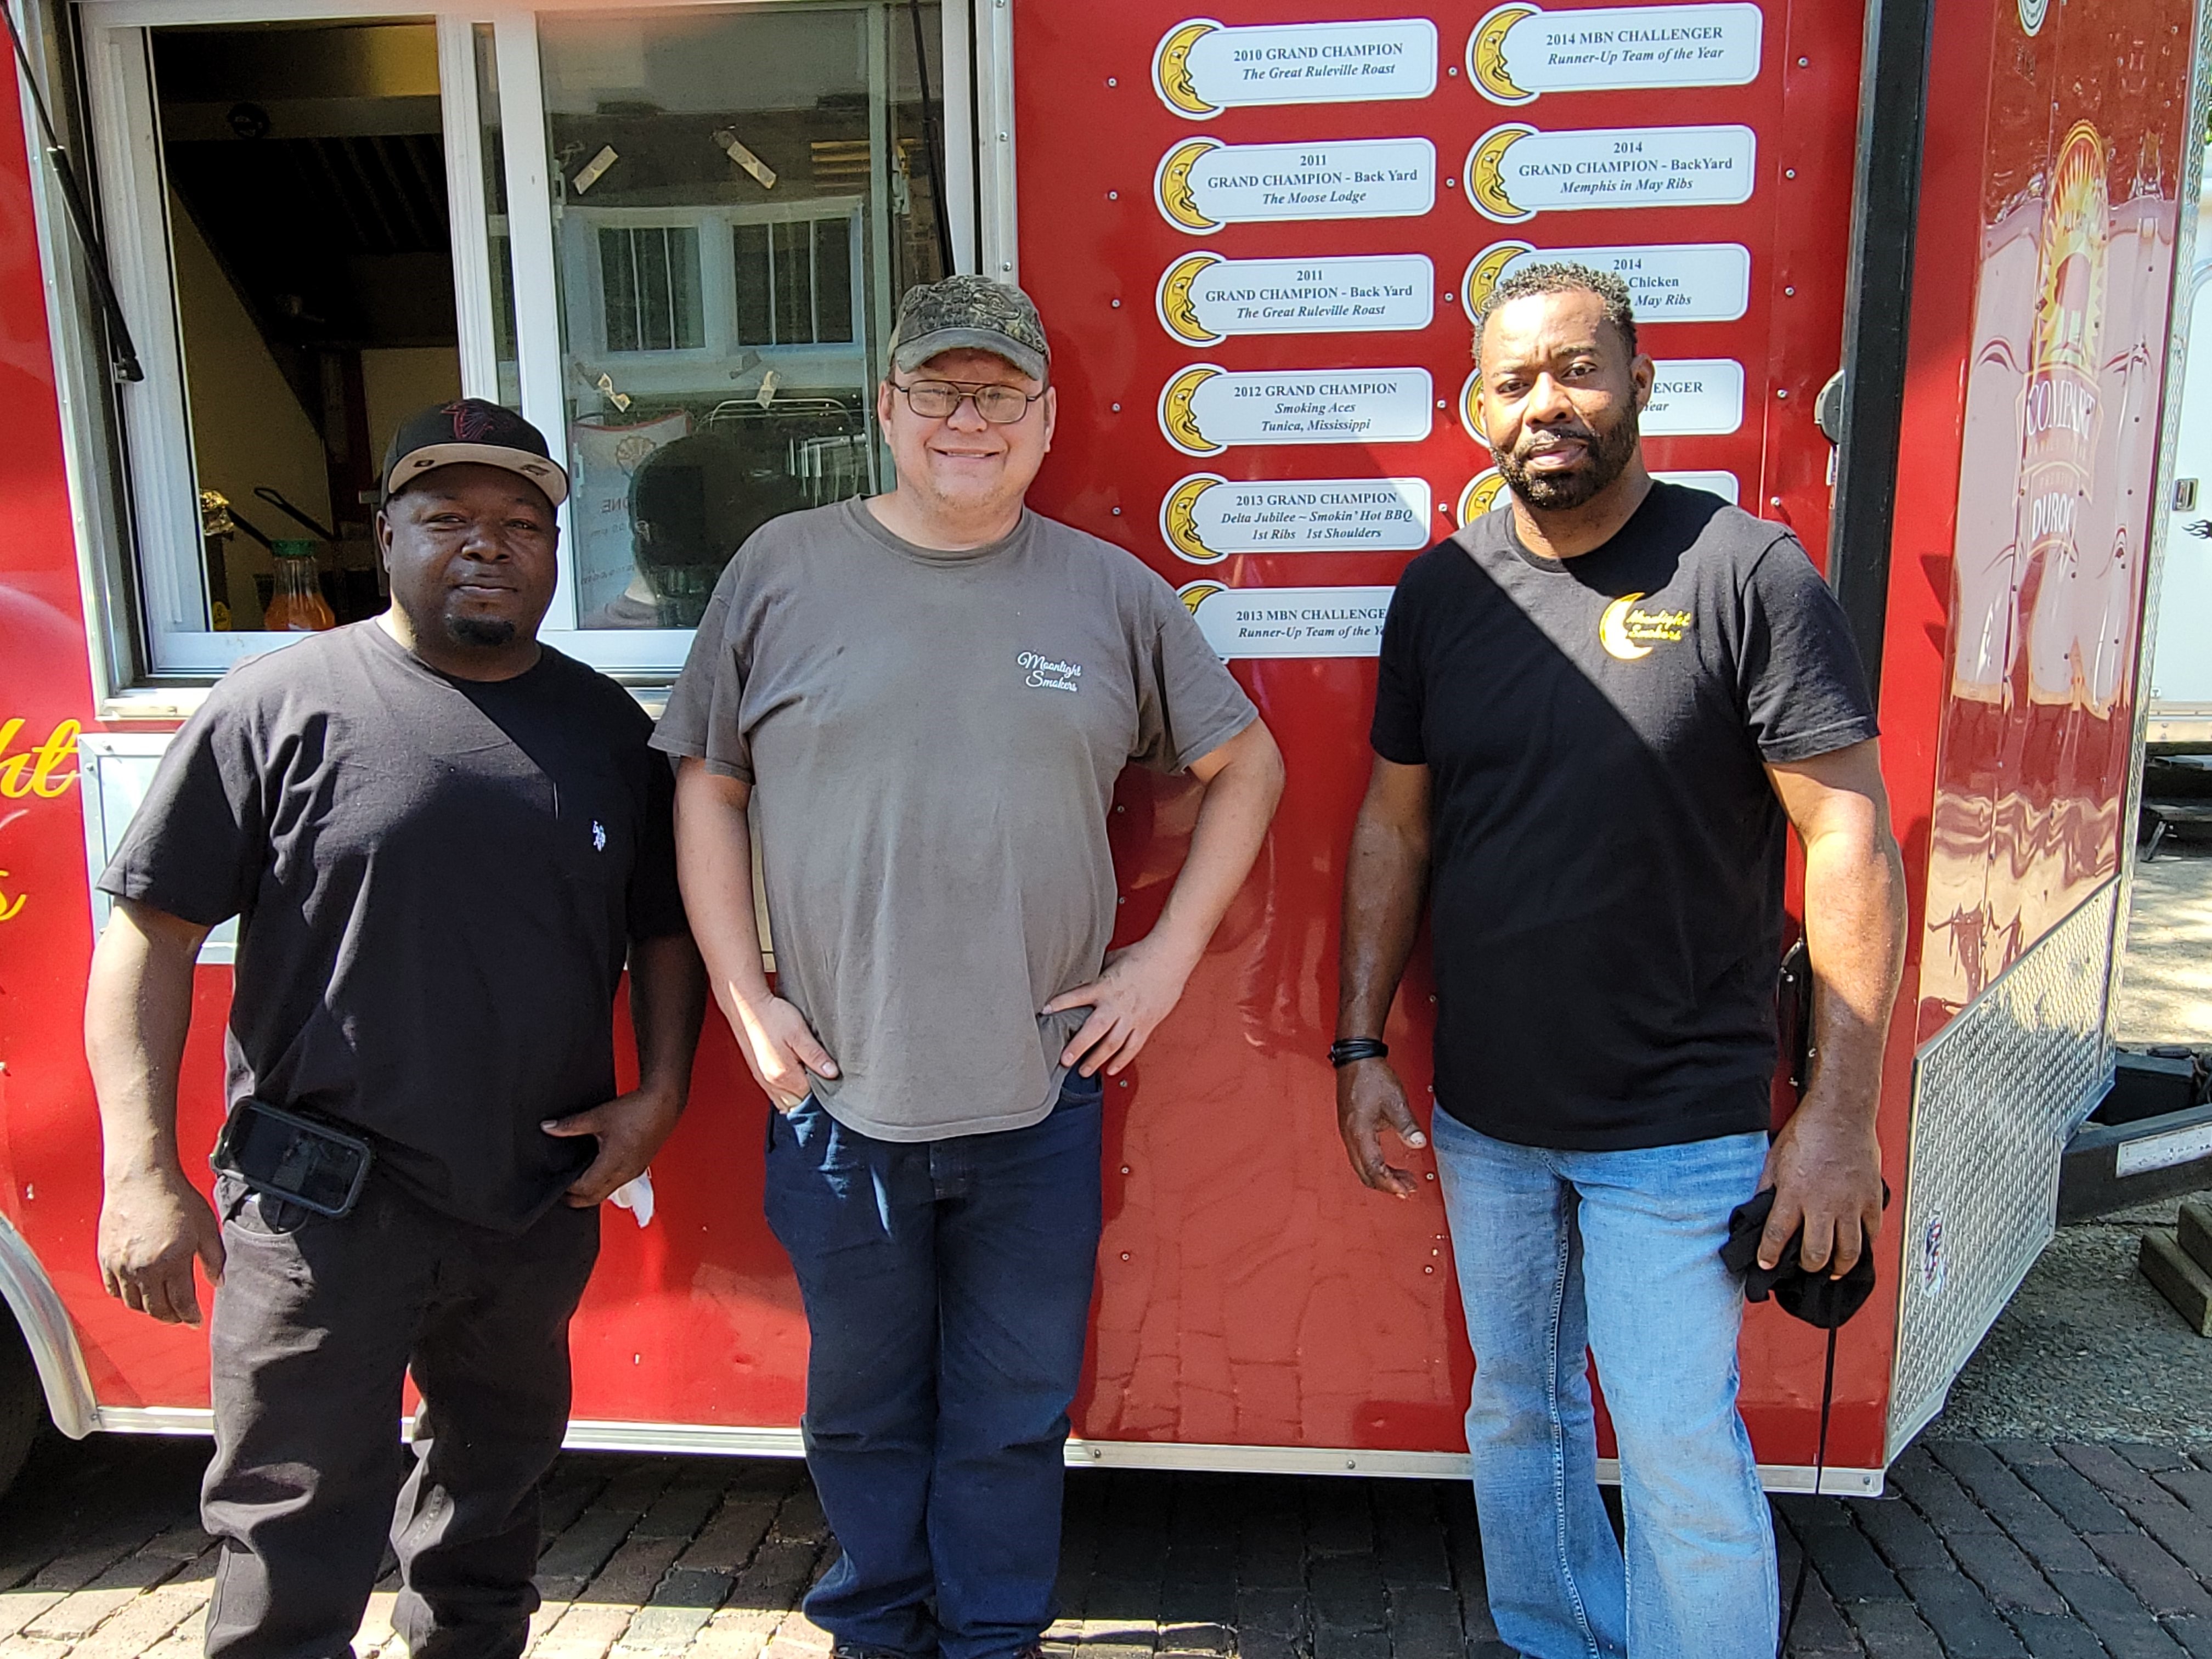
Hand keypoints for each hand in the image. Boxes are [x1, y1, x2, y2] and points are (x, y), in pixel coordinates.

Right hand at [98, 1166, 224, 1324]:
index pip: (181, 1303)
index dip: (190, 1316)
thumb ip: (214, 1258)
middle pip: (156, 1309)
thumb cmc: (176, 1198)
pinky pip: (113, 1290)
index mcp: (172, 1261)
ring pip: (133, 1303)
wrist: (141, 1179)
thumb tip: (220, 1282)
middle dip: (171, 1318)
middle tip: (180, 1318)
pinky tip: (138, 1294)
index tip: (195, 1322)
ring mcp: (122, 1265)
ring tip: (161, 1307)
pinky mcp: (105, 1259)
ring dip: (148, 1310)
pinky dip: (125, 1297)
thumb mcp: (206, 1227)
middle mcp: (144, 1268)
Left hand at [543, 1085, 687, 1206]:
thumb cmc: (638, 1111)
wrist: (664, 1104)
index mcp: (613, 1163)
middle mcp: (624, 1172)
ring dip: (592, 1192)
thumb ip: (571, 1124)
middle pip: (595, 1198)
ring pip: (607, 1193)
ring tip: (578, 1183)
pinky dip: (605, 1183)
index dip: (567, 1189)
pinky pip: (618, 1183)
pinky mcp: (639, 1167)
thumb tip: (549, 1127)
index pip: (584, 1189)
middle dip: (577, 1199)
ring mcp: (633, 1172)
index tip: (557, 1183)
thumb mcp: (598, 1116)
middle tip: (562, 1193)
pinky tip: (599, 1171)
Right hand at [731, 995, 837, 1111]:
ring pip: (785, 1102)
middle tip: (823, 1082)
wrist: (746, 1007)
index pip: (810, 1098)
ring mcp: (763, 1081)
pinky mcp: (758, 1075)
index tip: (832, 1081)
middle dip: (811, 1099)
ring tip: (810, 1081)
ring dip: (798, 1097)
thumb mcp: (800, 1033)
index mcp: (784, 1075)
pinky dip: (787, 1093)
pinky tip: (795, 1080)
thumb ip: (816, 1055)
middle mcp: (771, 1083)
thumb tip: (832, 1073)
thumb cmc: (772, 1016)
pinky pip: (775, 1095)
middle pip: (797, 1104)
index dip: (824, 1091)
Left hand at [1042, 936, 1198, 1077]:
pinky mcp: (1146, 1024)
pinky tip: (1111, 1069)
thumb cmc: (1142, 954)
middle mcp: (1117, 1004)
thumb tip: (1086, 976)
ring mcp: (1132, 1017)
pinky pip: (1133, 1046)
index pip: (1078, 996)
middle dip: (1078, 1047)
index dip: (1061, 1003)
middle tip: (1064, 1060)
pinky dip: (1122, 1060)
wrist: (1170, 957)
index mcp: (1106, 986)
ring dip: (1096, 1060)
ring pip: (1113, 1044)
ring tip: (1083, 1071)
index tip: (1045, 1011)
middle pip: (1094, 1030)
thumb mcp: (1113, 959)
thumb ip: (1099, 973)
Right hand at [1336, 1058, 1426, 1198]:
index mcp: (1360, 1133)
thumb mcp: (1395, 1101)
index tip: (1405, 1189)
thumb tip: (1418, 1144)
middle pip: (1365, 1174)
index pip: (1374, 1170)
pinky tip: (1387, 1163)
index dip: (1391, 1183)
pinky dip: (1374, 1165)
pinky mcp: (1350, 1127)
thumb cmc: (1371, 1076)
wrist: (1356, 1058)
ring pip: (1361, 1166)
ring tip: (1402, 1178)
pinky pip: (1360, 1155)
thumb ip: (1407, 1125)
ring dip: (1381, 1176)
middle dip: (1386, 1185)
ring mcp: (1348, 1132)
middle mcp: (1350, 1136)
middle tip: (1407, 1189)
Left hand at [1758, 1095, 1882, 1276]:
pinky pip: (1872, 1234)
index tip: (1766, 1265)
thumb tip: (1760, 1209)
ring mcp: (1851, 1204)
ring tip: (1831, 1269)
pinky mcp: (1871, 1200)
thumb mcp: (1775, 1159)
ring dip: (1838, 1266)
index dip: (1768, 1256)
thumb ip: (1768, 1188)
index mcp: (1794, 1194)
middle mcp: (1823, 1204)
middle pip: (1816, 1254)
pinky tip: (1856, 1249)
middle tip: (1804, 1266)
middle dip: (1808, 1266)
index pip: (1776, 1236)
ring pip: (1848, 1253)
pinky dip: (1864, 1246)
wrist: (1841, 1113)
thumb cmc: (1808, 1130)